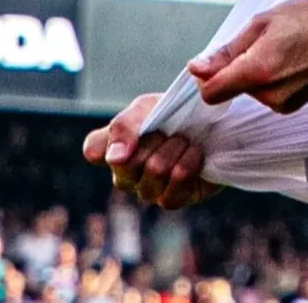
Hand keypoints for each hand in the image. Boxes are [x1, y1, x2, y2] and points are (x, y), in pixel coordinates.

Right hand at [82, 93, 220, 208]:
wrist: (214, 123)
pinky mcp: (172, 199)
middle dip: (154, 139)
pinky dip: (188, 164)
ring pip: (153, 173)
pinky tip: (194, 154)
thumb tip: (114, 159)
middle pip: (127, 163)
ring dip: (175, 149)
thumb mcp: (148, 108)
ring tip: (184, 140)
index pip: (93, 149)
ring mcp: (148, 189)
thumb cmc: (175, 114)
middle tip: (169, 129)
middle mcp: (126, 173)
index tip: (134, 128)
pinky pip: (172, 190)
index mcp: (115, 146)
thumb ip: (124, 127)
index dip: (110, 141)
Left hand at [188, 0, 307, 112]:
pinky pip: (267, 94)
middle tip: (263, 41)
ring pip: (249, 91)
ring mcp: (282, 104)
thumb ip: (227, 50)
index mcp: (257, 71)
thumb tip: (197, 67)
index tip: (213, 60)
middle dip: (237, 67)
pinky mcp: (293, 107)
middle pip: (231, 89)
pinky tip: (291, 60)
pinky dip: (271, 79)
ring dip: (256, 72)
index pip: (211, 92)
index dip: (206, 76)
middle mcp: (268, 95)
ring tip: (282, 48)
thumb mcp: (263, 22)